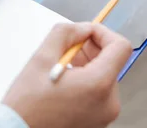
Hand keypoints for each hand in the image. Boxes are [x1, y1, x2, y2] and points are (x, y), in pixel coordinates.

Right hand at [3, 23, 132, 127]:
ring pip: (104, 76)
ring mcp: (105, 115)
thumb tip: (83, 28)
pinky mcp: (98, 122)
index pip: (121, 46)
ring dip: (87, 65)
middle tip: (68, 49)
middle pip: (112, 61)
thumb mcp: (41, 58)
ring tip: (63, 68)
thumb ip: (66, 33)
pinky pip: (100, 93)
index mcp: (100, 84)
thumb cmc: (26, 105)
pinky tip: (65, 84)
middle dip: (91, 49)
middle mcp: (109, 102)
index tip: (86, 33)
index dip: (104, 33)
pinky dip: (86, 82)